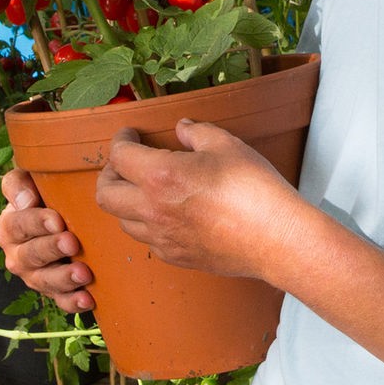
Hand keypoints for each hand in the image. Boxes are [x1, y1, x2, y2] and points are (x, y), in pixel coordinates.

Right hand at [0, 168, 93, 312]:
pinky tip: (88, 298)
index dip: (36, 223)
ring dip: (63, 278)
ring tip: (83, 273)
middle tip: (72, 242)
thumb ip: (19, 184)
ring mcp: (34, 276)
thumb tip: (26, 200)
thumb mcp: (27, 180)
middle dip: (51, 250)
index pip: (18, 225)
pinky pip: (60, 301)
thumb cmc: (43, 194)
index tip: (57, 220)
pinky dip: (72, 302)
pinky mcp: (53, 292)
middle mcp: (17, 255)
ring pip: (44, 281)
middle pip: (31, 255)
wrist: (61, 216)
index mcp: (8, 228)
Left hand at [95, 118, 301, 279]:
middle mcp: (153, 210)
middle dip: (108, 174)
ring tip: (142, 189)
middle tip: (122, 164)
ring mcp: (163, 238)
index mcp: (161, 177)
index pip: (119, 156)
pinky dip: (148, 226)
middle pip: (105, 195)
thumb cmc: (255, 190)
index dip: (120, 140)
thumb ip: (197, 133)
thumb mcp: (227, 146)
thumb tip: (182, 127)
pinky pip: (148, 241)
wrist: (277, 239)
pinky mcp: (178, 257)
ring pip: (123, 222)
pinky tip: (165, 214)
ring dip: (126, 202)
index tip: (128, 135)